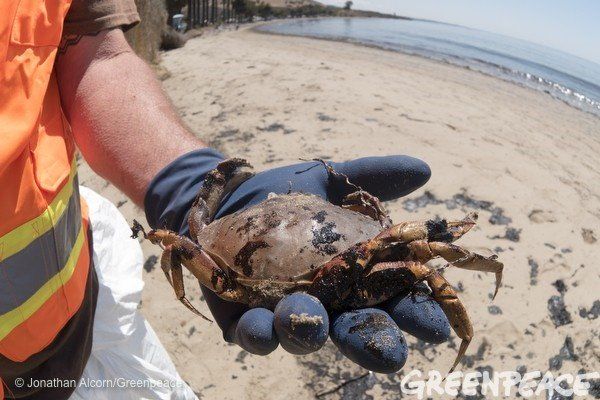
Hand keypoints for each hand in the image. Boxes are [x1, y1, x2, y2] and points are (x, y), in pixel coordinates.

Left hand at [199, 155, 450, 371]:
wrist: (231, 194)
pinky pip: (255, 334)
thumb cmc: (289, 193)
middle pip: (356, 331)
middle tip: (391, 353)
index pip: (394, 300)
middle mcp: (327, 301)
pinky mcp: (245, 318)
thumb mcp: (331, 179)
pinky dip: (260, 333)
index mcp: (355, 276)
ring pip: (305, 335)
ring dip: (311, 332)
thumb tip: (425, 170)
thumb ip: (375, 176)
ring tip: (313, 319)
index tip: (432, 324)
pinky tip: (264, 326)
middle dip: (374, 344)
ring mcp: (286, 313)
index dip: (415, 314)